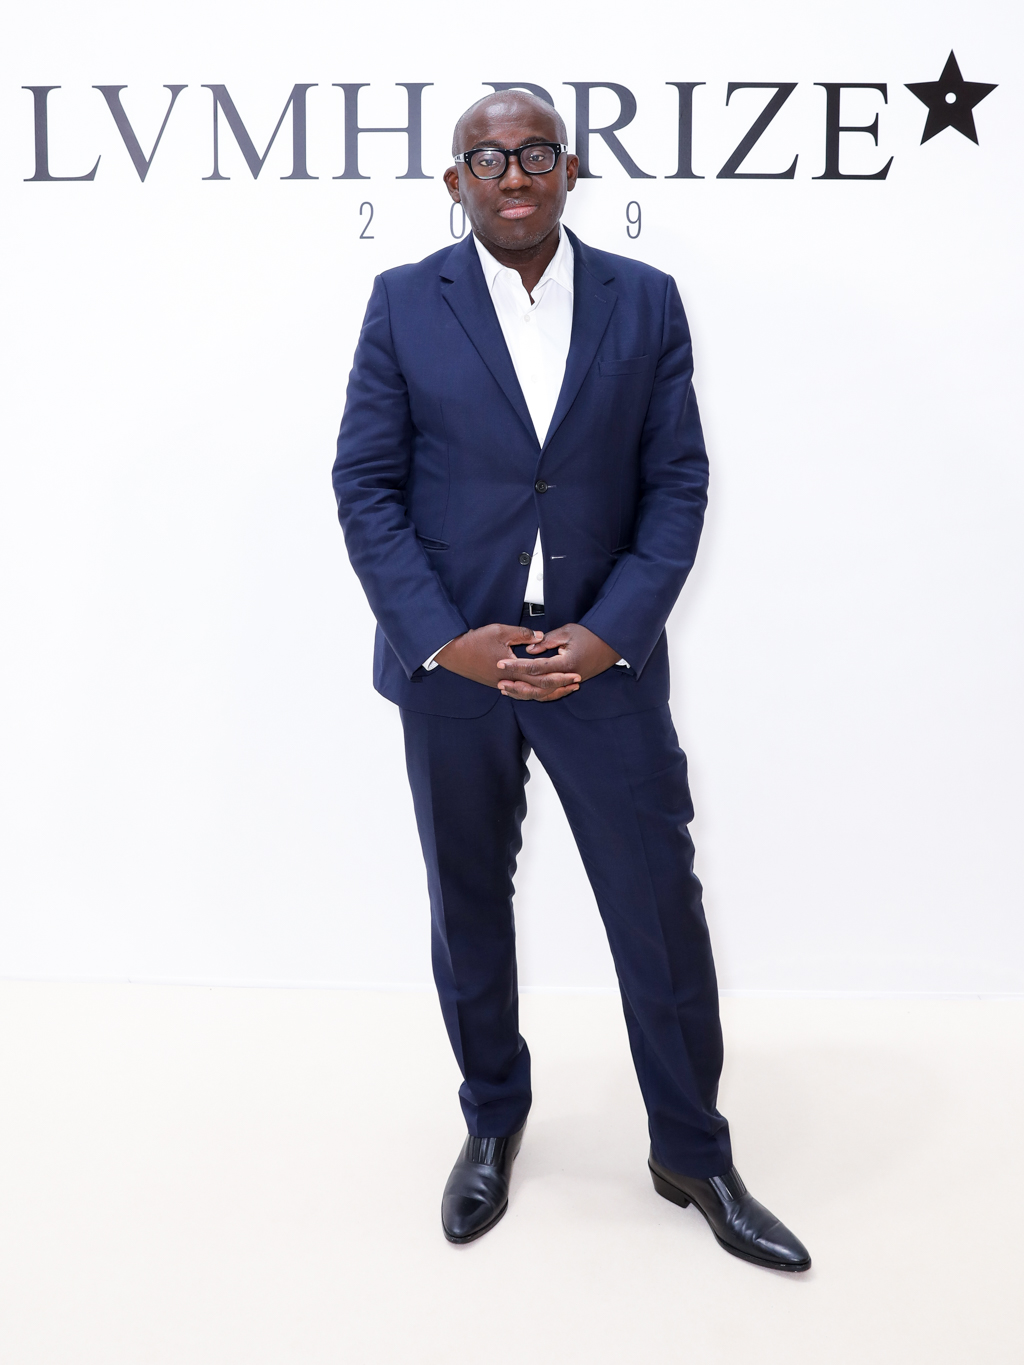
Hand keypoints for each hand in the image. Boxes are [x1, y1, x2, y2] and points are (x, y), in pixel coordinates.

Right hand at [436, 623, 581, 699]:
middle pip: (539, 689)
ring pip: (530, 694)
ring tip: (564, 688)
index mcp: (512, 669)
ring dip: (549, 692)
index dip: (560, 676)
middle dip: (560, 686)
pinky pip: (521, 692)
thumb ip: (522, 634)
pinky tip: (541, 689)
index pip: (541, 677)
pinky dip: (534, 692)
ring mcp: (503, 685)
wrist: (453, 653)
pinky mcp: (498, 684)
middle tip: (576, 683)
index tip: (574, 674)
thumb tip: (540, 637)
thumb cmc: (474, 641)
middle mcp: (509, 681)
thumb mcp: (500, 631)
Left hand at [495, 623, 620, 700]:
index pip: (535, 667)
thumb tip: (529, 649)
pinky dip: (536, 695)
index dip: (516, 666)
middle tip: (499, 681)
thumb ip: (547, 641)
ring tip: (507, 689)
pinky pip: (551, 694)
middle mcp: (567, 677)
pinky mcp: (570, 684)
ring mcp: (570, 683)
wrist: (611, 644)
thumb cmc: (592, 635)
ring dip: (524, 692)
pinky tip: (524, 692)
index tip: (501, 663)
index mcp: (566, 663)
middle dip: (516, 684)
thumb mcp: (567, 632)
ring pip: (543, 694)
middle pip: (537, 686)